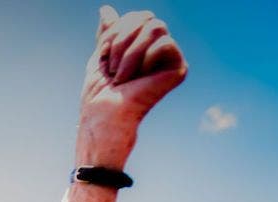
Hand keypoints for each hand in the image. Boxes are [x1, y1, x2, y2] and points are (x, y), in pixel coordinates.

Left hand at [76, 6, 186, 167]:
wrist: (103, 115)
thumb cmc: (99, 94)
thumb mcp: (100, 56)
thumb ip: (108, 33)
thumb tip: (106, 9)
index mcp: (141, 46)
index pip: (137, 16)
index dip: (116, 31)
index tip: (104, 56)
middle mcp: (158, 50)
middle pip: (147, 16)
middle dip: (121, 40)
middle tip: (112, 68)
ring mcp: (169, 59)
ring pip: (156, 27)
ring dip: (130, 52)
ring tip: (122, 76)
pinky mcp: (178, 69)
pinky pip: (165, 43)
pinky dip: (144, 59)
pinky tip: (139, 78)